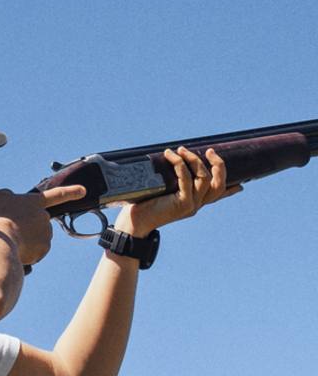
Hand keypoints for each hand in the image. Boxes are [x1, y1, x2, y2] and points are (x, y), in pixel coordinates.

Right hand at [0, 184, 87, 266]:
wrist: (0, 241)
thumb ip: (8, 196)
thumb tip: (10, 202)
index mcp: (36, 202)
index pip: (57, 194)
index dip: (71, 192)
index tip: (83, 191)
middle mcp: (44, 218)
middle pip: (38, 223)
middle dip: (28, 229)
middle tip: (11, 231)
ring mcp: (45, 235)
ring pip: (36, 240)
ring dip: (26, 241)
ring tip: (10, 242)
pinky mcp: (42, 250)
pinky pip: (35, 254)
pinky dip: (26, 254)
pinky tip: (15, 251)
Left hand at [115, 147, 242, 237]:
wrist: (134, 225)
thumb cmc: (143, 207)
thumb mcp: (161, 193)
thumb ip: (171, 183)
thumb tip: (171, 164)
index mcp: (194, 203)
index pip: (217, 196)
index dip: (231, 190)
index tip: (241, 185)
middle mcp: (196, 205)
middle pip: (219, 184)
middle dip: (218, 164)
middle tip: (209, 151)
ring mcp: (191, 206)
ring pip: (204, 178)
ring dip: (193, 159)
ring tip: (180, 150)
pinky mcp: (182, 205)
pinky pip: (185, 178)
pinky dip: (179, 164)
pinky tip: (170, 155)